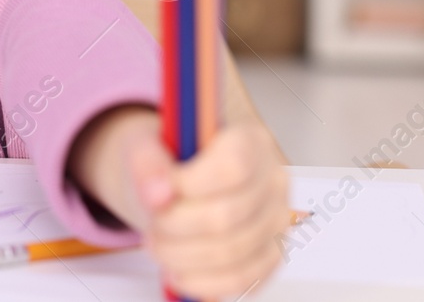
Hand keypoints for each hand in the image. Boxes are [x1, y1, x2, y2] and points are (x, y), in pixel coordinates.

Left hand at [127, 120, 290, 298]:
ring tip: (158, 244)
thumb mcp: (146, 145)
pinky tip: (176, 271)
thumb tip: (157, 194)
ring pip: (232, 252)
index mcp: (252, 141)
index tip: (158, 193)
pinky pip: (241, 279)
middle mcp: (273, 181)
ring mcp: (276, 221)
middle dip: (175, 226)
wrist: (177, 184)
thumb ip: (147, 162)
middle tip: (151, 224)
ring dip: (182, 256)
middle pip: (227, 216)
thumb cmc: (169, 162)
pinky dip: (201, 282)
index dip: (191, 185)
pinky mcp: (270, 256)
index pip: (234, 167)